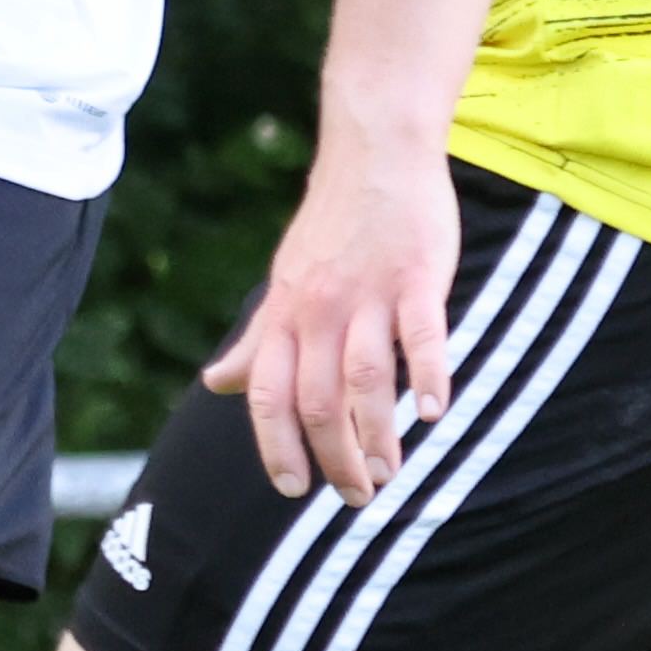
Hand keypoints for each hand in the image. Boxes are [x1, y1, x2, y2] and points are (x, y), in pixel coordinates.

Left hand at [202, 139, 462, 504]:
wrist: (374, 154)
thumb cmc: (332, 227)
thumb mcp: (283, 285)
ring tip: (391, 471)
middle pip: (316, 402)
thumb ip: (255, 340)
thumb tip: (215, 383)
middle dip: (334, 458)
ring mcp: (368, 295)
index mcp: (284, 316)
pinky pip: (420, 335)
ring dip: (377, 434)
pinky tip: (436, 412)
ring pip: (365, 381)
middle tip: (359, 496)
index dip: (275, 446)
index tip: (293, 488)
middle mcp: (318, 311)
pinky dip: (429, 376)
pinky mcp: (416, 278)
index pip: (267, 396)